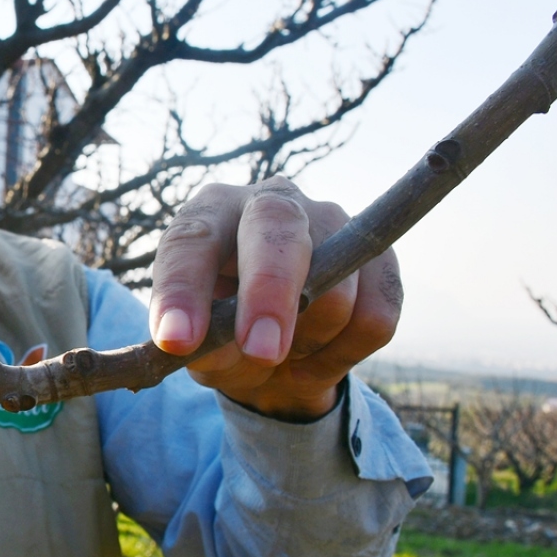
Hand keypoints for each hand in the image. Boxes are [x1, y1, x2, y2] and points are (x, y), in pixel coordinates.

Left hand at [148, 177, 401, 419]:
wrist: (280, 347)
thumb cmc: (223, 334)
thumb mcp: (201, 349)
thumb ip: (204, 348)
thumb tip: (217, 347)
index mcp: (209, 215)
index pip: (190, 240)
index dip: (183, 289)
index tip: (177, 340)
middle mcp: (269, 201)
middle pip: (275, 224)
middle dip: (270, 291)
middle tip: (261, 352)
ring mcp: (331, 220)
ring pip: (335, 290)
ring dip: (306, 344)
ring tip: (284, 355)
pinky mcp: (379, 257)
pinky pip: (375, 317)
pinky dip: (345, 355)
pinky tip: (319, 354)